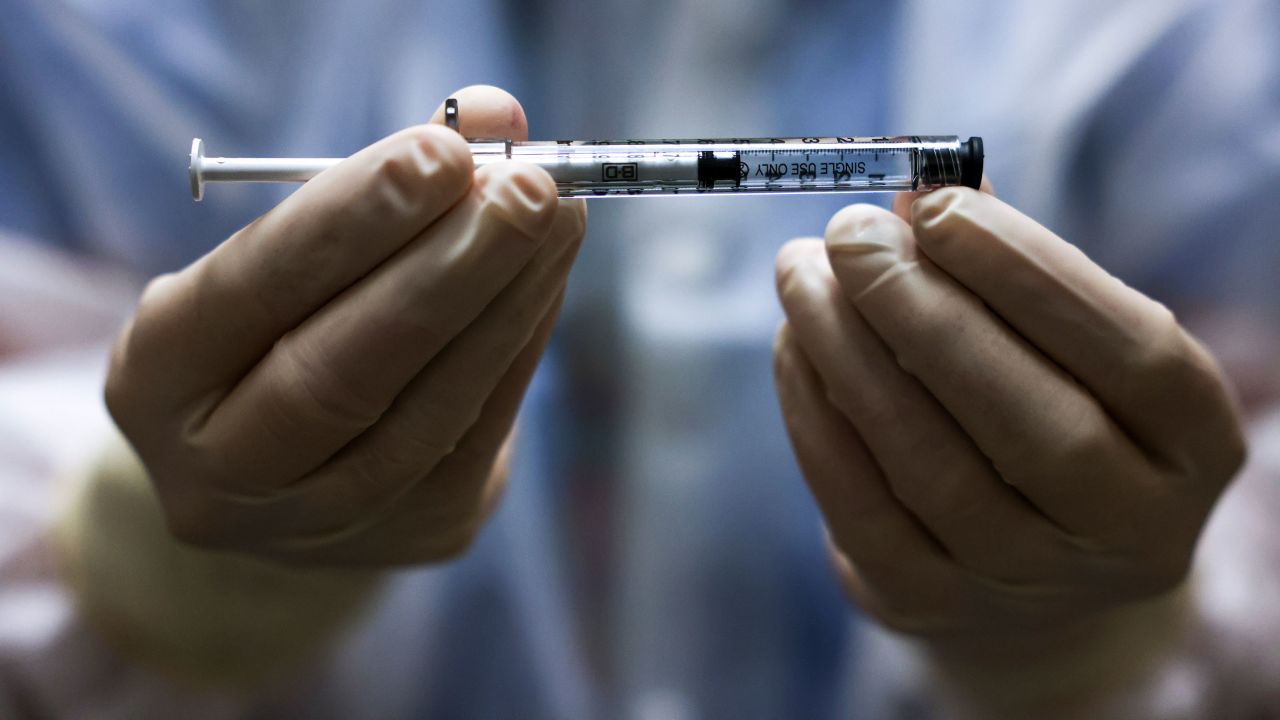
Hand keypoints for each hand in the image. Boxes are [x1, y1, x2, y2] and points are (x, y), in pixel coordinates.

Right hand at [105, 85, 585, 565]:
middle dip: (446, 270)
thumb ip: (382, 183)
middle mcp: (221, 470)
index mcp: (157, 379)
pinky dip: (522, 343)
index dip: (352, 220)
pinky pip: (480, 431)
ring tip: (556, 219)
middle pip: (340, 373)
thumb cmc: (281, 330)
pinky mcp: (418, 532)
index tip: (441, 151)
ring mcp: (320, 521)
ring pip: (427, 413)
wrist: (286, 475)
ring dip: (506, 303)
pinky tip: (548, 277)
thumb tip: (496, 117)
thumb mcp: (291, 256)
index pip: (253, 291)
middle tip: (525, 187)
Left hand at [773, 185, 1245, 651]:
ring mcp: (1029, 583)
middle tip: (849, 234)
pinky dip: (815, 417)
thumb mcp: (1059, 338)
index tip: (934, 203)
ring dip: (850, 356)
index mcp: (1194, 444)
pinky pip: (860, 509)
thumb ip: (1004, 265)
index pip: (1132, 353)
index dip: (1027, 273)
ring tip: (801, 277)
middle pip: (1033, 423)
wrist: (1022, 551)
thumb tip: (914, 192)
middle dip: (923, 312)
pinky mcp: (929, 604)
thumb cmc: (1045, 403)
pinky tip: (792, 347)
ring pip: (932, 467)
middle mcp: (1131, 531)